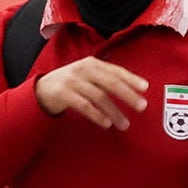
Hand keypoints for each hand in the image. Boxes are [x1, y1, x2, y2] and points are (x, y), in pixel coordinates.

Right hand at [34, 56, 148, 129]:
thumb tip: (132, 91)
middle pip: (110, 82)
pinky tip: (106, 123)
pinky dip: (97, 114)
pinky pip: (84, 105)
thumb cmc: (70, 84)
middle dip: (127, 95)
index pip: (116, 71)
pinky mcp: (63, 93)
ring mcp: (72, 80)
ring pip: (99, 96)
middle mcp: (83, 69)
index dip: (131, 78)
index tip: (145, 88)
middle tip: (141, 106)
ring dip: (114, 111)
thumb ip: (105, 79)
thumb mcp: (87, 76)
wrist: (42, 90)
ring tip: (124, 123)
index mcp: (92, 64)